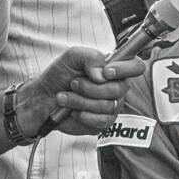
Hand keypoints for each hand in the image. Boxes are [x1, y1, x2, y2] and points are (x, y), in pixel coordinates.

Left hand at [22, 47, 144, 136]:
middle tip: (73, 83)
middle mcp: (116, 87)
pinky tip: (73, 111)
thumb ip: (90, 56)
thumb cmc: (59, 76)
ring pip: (108, 106)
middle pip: (120, 89)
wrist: (43, 99)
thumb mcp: (72, 56)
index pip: (136, 66)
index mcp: (113, 69)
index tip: (106, 72)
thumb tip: (102, 75)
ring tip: (66, 97)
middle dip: (90, 87)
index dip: (126, 69)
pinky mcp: (103, 123)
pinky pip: (102, 121)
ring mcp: (111, 106)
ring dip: (81, 101)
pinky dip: (83, 115)